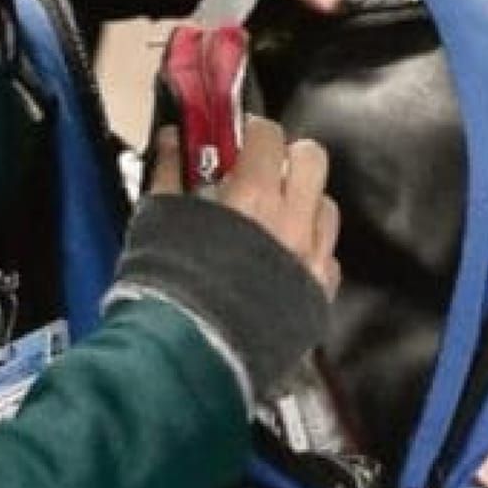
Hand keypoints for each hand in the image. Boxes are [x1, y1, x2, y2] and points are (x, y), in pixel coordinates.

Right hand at [148, 118, 341, 297]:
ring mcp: (312, 261)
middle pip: (314, 161)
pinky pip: (329, 258)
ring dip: (306, 204)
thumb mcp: (159, 219)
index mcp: (254, 197)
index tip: (241, 140)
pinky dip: (310, 251)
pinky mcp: (318, 296)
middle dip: (290, 159)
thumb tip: (172, 137)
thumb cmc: (167, 283)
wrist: (188, 354)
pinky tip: (284, 261)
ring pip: (328, 208)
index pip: (271, 137)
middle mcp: (294, 223)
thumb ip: (169, 172)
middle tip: (265, 172)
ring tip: (277, 219)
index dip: (255, 133)